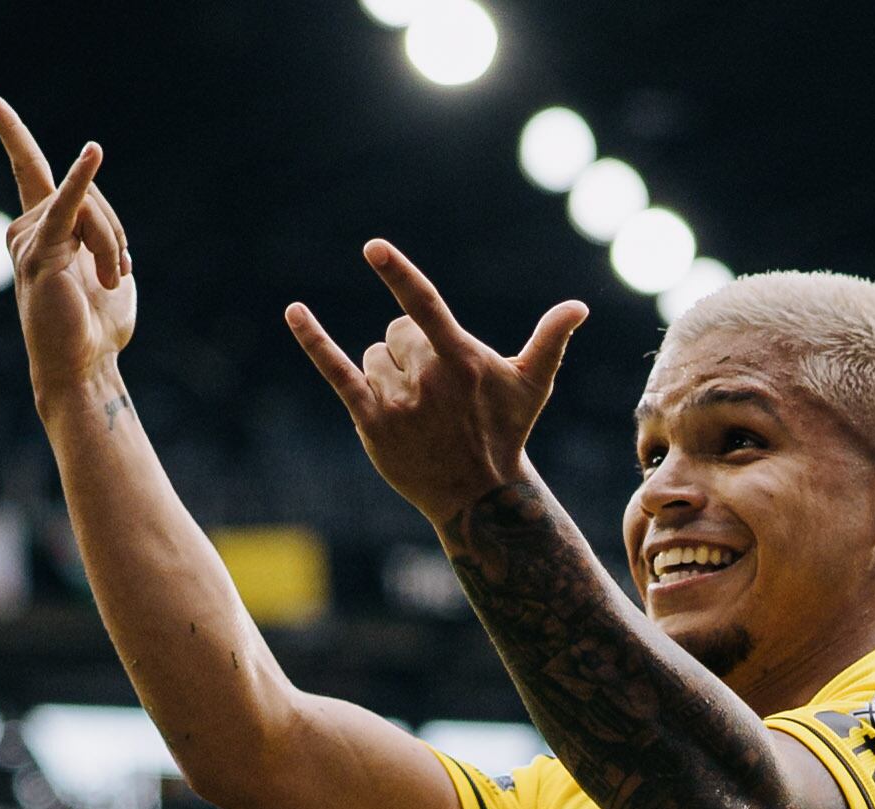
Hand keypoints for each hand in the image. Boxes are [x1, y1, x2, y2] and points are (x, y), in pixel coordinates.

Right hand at [0, 93, 134, 416]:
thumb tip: (105, 224)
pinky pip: (68, 206)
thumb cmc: (95, 327)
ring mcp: (26, 239)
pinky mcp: (39, 254)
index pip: (26, 168)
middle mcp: (23, 228)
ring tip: (112, 282)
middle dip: (113, 231)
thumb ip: (103, 234)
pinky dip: (81, 179)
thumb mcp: (109, 269)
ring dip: (113, 246)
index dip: (9, 132)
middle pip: (85, 193)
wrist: (83, 368)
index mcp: (40, 227)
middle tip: (121, 273)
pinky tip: (92, 152)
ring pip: (87, 208)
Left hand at [287, 241, 586, 526]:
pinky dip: (314, 339)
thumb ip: (551, 340)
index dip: (398, 275)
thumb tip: (579, 306)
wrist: (477, 495)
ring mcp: (397, 403)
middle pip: (396, 334)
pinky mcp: (372, 423)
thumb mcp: (533, 384)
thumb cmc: (506, 431)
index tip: (372, 247)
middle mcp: (427, 379)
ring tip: (416, 408)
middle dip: (411, 351)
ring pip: (373, 357)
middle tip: (436, 390)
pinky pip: (336, 372)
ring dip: (388, 372)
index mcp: (462, 360)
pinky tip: (294, 311)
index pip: (424, 306)